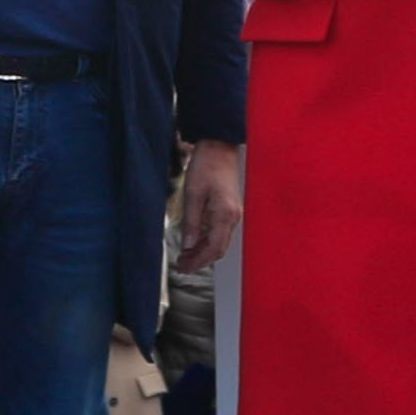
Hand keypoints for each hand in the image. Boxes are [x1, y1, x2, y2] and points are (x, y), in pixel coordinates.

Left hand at [176, 140, 242, 272]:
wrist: (219, 147)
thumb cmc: (206, 166)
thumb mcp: (193, 195)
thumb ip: (191, 222)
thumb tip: (188, 246)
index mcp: (225, 214)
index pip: (213, 248)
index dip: (198, 261)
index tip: (183, 267)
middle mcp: (233, 217)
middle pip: (219, 249)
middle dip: (200, 260)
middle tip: (182, 265)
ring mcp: (234, 213)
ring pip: (220, 242)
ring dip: (203, 251)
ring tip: (184, 256)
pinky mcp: (230, 209)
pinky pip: (220, 232)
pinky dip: (207, 240)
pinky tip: (194, 242)